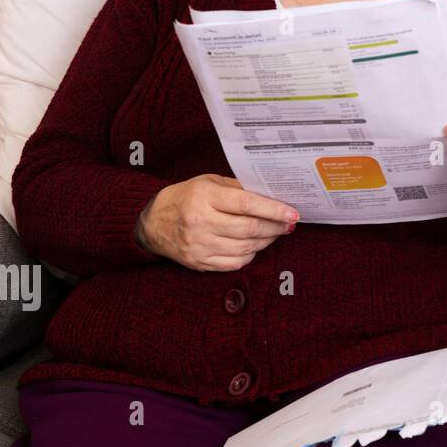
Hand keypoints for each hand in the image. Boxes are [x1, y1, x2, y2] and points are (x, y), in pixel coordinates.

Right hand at [137, 175, 297, 271]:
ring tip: (275, 233)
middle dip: (276, 227)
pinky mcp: (199, 262)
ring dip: (267, 241)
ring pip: (245, 248)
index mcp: (205, 198)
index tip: (293, 213)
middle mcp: (201, 223)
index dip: (274, 210)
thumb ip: (239, 189)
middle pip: (249, 229)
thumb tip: (272, 197)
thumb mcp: (210, 183)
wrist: (153, 222)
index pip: (247, 204)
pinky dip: (250, 255)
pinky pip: (234, 263)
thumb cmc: (187, 197)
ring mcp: (199, 246)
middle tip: (289, 224)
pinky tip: (255, 245)